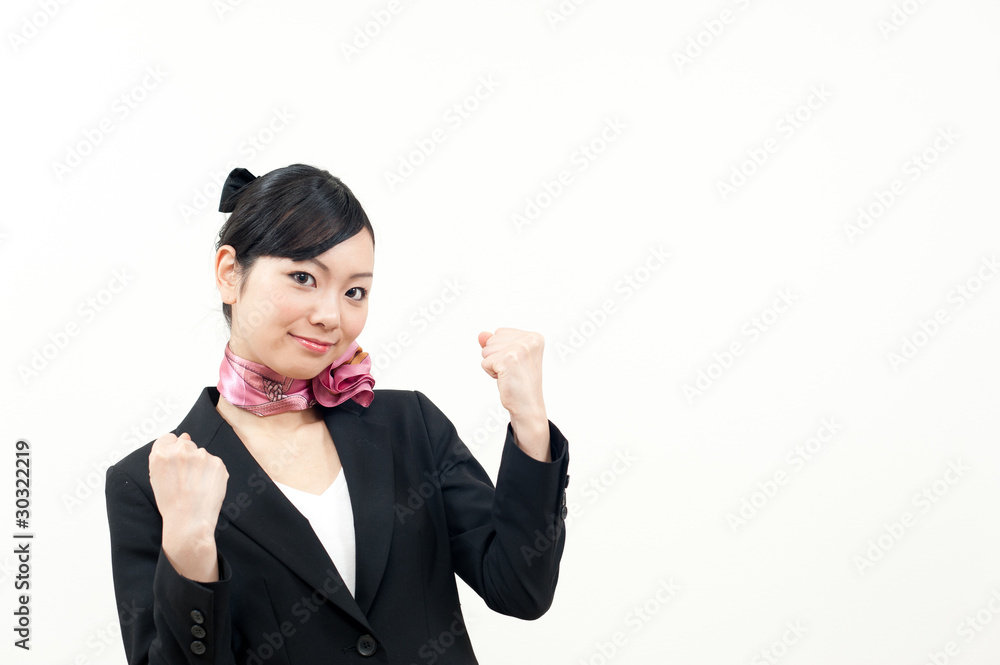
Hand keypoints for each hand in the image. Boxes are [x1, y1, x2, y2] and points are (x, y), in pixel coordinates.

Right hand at [149, 432, 228, 581]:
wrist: (189, 522)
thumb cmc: (171, 504)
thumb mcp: (157, 478)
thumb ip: (166, 455)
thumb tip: (184, 436)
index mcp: (161, 454)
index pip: (168, 438)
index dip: (172, 451)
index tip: (176, 463)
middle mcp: (180, 451)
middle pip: (186, 444)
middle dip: (187, 458)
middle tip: (186, 479)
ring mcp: (201, 456)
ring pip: (201, 454)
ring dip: (200, 465)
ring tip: (195, 486)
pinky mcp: (217, 463)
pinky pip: (214, 463)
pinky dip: (212, 473)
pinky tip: (206, 487)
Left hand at [478, 328, 549, 459]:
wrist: (527, 405)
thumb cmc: (520, 382)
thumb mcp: (509, 356)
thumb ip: (495, 342)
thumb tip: (481, 334)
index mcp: (534, 337)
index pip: (500, 333)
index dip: (501, 350)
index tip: (516, 363)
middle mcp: (529, 340)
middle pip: (492, 340)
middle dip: (496, 356)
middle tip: (512, 371)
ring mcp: (519, 349)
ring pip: (486, 350)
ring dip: (493, 365)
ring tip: (509, 374)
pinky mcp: (508, 360)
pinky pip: (485, 362)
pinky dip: (490, 372)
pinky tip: (505, 379)